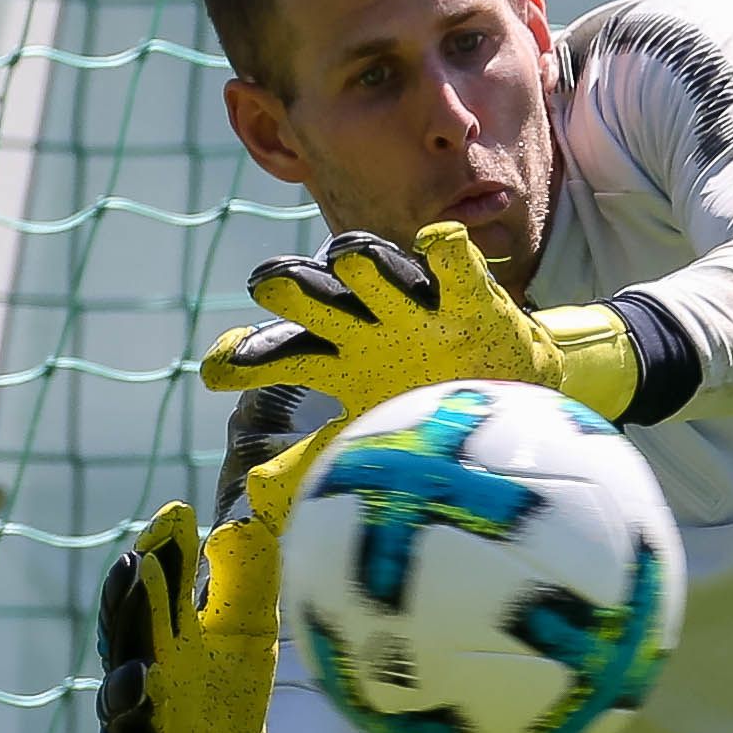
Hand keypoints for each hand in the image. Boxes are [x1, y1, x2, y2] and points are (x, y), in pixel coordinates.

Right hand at [97, 498, 293, 732]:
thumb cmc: (228, 704)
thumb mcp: (248, 641)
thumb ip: (246, 585)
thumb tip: (246, 522)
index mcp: (161, 637)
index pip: (149, 588)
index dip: (157, 554)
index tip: (174, 516)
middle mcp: (136, 675)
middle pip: (123, 633)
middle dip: (126, 602)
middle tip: (133, 564)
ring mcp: (129, 725)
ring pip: (117, 703)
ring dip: (125, 687)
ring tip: (143, 675)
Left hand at [197, 222, 639, 422]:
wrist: (516, 413)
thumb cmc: (438, 419)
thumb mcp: (374, 442)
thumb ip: (315, 462)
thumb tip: (254, 488)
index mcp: (341, 362)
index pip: (280, 354)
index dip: (245, 358)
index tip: (216, 374)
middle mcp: (368, 326)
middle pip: (308, 294)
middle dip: (288, 288)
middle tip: (273, 288)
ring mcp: (417, 309)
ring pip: (369, 268)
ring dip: (358, 264)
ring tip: (354, 267)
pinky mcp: (472, 302)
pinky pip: (456, 265)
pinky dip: (448, 251)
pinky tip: (439, 244)